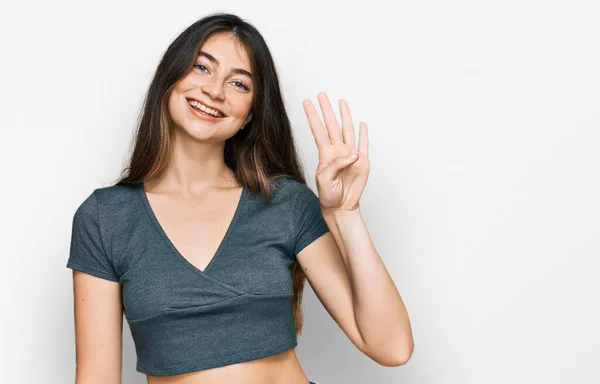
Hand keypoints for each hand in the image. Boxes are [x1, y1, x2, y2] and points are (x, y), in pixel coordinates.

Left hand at [302, 92, 369, 211]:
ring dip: (345, 116)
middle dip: (327, 110)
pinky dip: (364, 134)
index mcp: (326, 154)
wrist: (341, 206)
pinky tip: (362, 125)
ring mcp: (350, 155)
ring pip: (348, 130)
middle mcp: (338, 151)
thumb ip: (336, 165)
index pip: (317, 130)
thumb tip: (351, 154)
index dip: (312, 116)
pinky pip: (364, 144)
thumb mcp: (325, 179)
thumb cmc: (329, 194)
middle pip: (332, 125)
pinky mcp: (363, 162)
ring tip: (341, 102)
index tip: (306, 102)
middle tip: (322, 95)